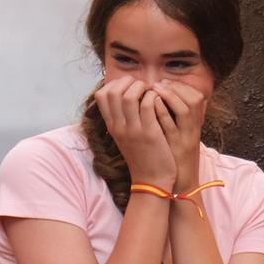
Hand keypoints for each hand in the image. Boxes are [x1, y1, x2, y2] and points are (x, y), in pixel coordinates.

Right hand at [94, 76, 176, 191]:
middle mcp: (118, 126)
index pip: (101, 95)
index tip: (131, 87)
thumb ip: (123, 119)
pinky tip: (161, 101)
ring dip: (143, 88)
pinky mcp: (149, 133)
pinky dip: (155, 97)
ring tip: (152, 92)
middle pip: (112, 92)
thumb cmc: (143, 157)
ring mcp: (132, 130)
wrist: (152, 180)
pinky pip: (148, 105)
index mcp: (112, 126)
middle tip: (143, 87)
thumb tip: (128, 97)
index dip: (116, 84)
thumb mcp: (126, 137)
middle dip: (129, 82)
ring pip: (130, 96)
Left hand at [150, 81, 207, 192]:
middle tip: (159, 82)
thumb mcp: (174, 135)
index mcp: (193, 125)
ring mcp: (185, 138)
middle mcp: (193, 129)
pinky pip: (170, 126)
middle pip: (194, 99)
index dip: (181, 86)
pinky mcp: (175, 147)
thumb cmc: (170, 157)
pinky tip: (150, 104)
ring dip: (170, 96)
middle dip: (176, 87)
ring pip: (186, 110)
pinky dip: (162, 112)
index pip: (196, 97)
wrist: (174, 183)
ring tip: (155, 88)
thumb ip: (170, 118)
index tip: (165, 81)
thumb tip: (158, 98)